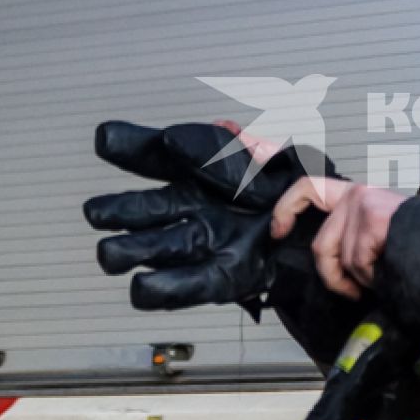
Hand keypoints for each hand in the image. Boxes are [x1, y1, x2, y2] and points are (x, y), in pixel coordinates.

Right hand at [83, 121, 336, 310]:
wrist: (321, 238)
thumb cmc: (299, 194)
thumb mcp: (289, 158)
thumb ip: (260, 147)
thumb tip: (227, 132)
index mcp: (201, 169)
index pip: (159, 153)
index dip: (134, 146)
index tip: (109, 140)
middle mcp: (192, 205)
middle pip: (147, 207)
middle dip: (121, 209)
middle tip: (97, 211)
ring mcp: (201, 242)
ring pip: (156, 247)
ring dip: (132, 250)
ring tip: (110, 254)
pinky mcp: (219, 277)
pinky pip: (188, 285)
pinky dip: (165, 288)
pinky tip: (142, 288)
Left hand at [273, 179, 410, 300]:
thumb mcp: (380, 229)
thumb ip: (353, 233)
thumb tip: (327, 260)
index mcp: (355, 195)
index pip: (308, 187)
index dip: (285, 208)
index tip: (277, 230)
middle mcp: (356, 195)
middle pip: (321, 244)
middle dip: (331, 275)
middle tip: (347, 289)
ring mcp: (362, 207)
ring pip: (342, 259)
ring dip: (360, 279)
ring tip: (382, 278)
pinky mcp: (371, 222)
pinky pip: (358, 264)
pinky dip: (373, 278)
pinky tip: (390, 272)